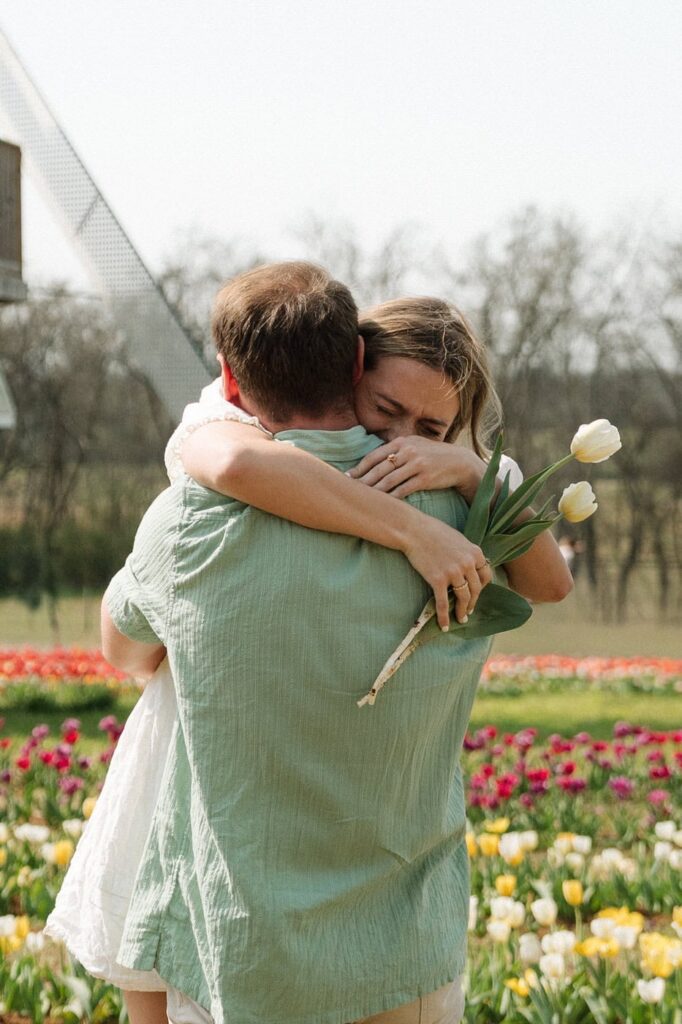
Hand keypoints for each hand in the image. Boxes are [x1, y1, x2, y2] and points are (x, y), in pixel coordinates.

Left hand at [348, 437, 482, 500]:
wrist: (459, 462)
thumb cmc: (433, 455)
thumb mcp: (415, 445)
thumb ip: (396, 450)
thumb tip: (374, 459)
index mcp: (402, 442)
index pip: (374, 456)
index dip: (359, 467)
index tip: (348, 477)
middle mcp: (408, 451)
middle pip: (379, 469)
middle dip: (362, 481)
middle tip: (349, 491)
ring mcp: (417, 465)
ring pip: (389, 481)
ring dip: (373, 491)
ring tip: (361, 499)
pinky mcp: (425, 479)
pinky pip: (403, 490)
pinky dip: (390, 498)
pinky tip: (381, 505)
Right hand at [401, 514, 492, 628]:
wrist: (412, 530)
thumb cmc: (433, 531)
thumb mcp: (458, 539)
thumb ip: (467, 553)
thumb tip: (471, 566)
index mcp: (475, 552)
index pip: (486, 575)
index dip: (482, 587)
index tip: (476, 593)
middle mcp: (467, 563)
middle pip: (476, 589)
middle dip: (473, 602)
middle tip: (469, 611)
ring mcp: (453, 572)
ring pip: (463, 598)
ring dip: (463, 611)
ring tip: (461, 618)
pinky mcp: (438, 580)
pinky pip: (444, 603)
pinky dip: (444, 617)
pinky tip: (445, 625)